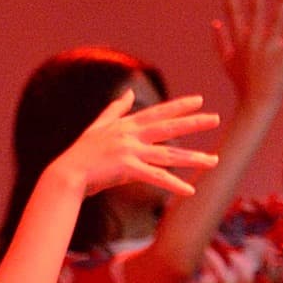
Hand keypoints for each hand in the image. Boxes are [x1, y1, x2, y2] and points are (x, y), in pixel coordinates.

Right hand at [51, 90, 218, 197]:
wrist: (67, 173)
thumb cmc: (81, 153)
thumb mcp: (98, 126)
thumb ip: (115, 109)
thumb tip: (129, 93)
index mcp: (126, 124)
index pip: (158, 112)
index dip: (179, 106)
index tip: (199, 101)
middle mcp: (130, 134)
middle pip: (168, 127)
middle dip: (193, 123)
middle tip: (215, 119)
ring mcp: (129, 150)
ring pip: (168, 154)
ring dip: (193, 158)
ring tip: (214, 160)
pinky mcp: (126, 167)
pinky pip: (155, 177)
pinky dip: (173, 184)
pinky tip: (190, 190)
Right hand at [214, 0, 282, 112]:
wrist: (257, 104)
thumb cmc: (242, 83)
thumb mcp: (226, 62)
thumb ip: (219, 41)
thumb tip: (215, 22)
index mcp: (240, 41)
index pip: (232, 13)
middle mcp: (254, 41)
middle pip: (254, 9)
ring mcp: (270, 47)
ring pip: (276, 18)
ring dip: (281, 0)